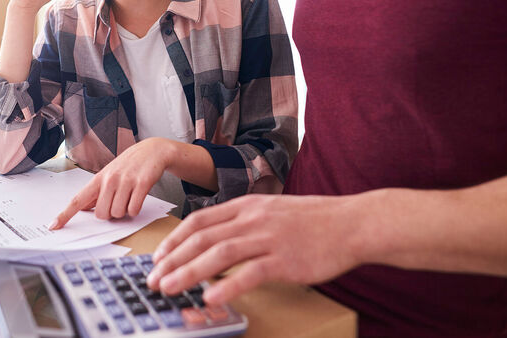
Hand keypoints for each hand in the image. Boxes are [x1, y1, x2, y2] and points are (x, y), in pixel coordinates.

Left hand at [50, 138, 175, 228]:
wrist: (153, 150)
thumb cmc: (130, 164)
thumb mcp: (110, 174)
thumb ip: (97, 191)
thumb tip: (84, 207)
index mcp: (99, 178)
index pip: (78, 199)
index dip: (65, 214)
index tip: (54, 226)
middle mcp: (110, 179)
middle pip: (101, 213)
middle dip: (110, 214)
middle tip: (118, 202)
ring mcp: (126, 181)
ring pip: (118, 213)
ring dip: (124, 211)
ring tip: (129, 197)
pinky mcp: (141, 184)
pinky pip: (133, 209)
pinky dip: (136, 210)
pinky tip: (138, 197)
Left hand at [146, 194, 366, 304]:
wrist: (352, 223)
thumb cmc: (313, 220)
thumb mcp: (272, 211)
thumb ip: (244, 223)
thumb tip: (215, 242)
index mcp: (246, 206)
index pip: (199, 221)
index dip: (174, 239)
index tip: (158, 256)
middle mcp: (253, 219)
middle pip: (202, 237)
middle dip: (173, 259)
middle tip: (154, 279)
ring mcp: (269, 238)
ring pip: (219, 253)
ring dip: (189, 272)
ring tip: (169, 288)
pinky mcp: (286, 260)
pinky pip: (251, 273)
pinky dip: (228, 287)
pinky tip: (211, 299)